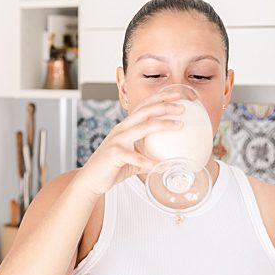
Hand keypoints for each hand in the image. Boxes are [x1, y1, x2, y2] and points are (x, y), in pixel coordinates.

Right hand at [75, 92, 193, 195]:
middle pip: (143, 112)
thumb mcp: (133, 155)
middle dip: (163, 106)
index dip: (158, 99)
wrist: (92, 178)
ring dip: (162, 125)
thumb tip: (170, 159)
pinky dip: (152, 162)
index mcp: (125, 127)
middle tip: (182, 106)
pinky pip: (137, 158)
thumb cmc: (113, 166)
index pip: (143, 108)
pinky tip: (164, 167)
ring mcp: (117, 140)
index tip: (176, 96)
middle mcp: (121, 129)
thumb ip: (147, 152)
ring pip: (142, 128)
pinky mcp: (115, 154)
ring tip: (179, 125)